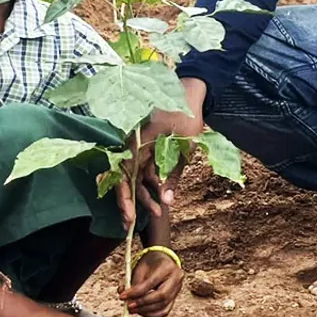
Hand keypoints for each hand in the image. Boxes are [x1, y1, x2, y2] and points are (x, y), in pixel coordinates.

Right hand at [114, 109, 204, 230]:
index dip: (126, 197)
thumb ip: (174, 174)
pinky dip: (149, 183)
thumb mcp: (186, 147)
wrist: (191, 93)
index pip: (125, 173)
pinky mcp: (146, 147)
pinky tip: (157, 198)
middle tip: (132, 223)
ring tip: (156, 213)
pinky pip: (143, 168)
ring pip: (135, 174)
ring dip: (143, 194)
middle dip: (130, 201)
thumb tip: (166, 202)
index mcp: (139, 140)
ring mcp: (139, 144)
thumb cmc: (189, 116)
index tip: (130, 216)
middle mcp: (133, 142)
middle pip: (126, 176)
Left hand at [121, 249, 183, 316]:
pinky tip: (141, 311)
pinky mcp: (174, 299)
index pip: (152, 282)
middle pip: (161, 296)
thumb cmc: (151, 264)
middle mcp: (176, 279)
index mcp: (168, 267)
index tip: (123, 296)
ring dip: (145, 311)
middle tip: (128, 306)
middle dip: (142, 303)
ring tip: (132, 309)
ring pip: (163, 306)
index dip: (136, 292)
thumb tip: (124, 297)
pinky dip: (151, 314)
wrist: (162, 262)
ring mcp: (177, 290)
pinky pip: (164, 311)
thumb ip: (134, 283)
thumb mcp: (141, 268)